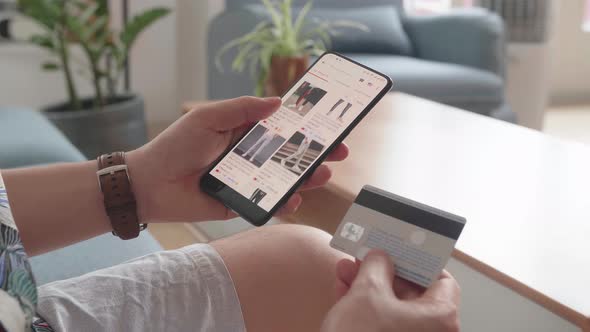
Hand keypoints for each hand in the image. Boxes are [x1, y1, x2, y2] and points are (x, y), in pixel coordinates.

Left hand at [127, 96, 348, 222]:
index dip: (304, 126)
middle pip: (289, 155)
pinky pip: (268, 204)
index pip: (280, 128)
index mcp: (243, 132)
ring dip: (307, 178)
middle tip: (338, 152)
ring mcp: (248, 181)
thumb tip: (277, 101)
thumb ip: (241, 108)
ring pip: (284, 180)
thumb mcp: (207, 118)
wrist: (150, 184)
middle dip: (315, 154)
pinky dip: (284, 203)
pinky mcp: (241, 203)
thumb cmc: (175, 146)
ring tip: (323, 174)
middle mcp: (249, 156)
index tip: (327, 123)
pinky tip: (295, 199)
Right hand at [321, 250, 459, 331]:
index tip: (399, 248)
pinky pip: (382, 322)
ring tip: (346, 269)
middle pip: (412, 292)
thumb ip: (377, 266)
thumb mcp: (367, 291)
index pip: (442, 280)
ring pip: (392, 307)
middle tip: (367, 255)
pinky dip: (365, 306)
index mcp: (440, 319)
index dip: (419, 262)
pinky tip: (343, 290)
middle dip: (384, 271)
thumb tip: (380, 258)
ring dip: (368, 285)